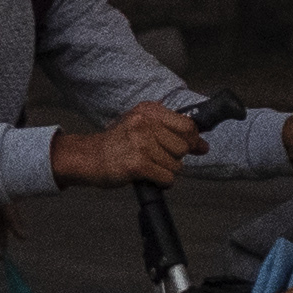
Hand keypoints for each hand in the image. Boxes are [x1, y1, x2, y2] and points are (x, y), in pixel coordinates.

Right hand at [49, 104, 202, 190]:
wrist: (89, 157)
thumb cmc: (119, 144)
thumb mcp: (142, 126)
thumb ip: (172, 132)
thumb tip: (203, 145)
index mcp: (149, 111)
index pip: (187, 125)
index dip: (194, 140)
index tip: (197, 147)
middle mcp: (145, 124)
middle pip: (184, 146)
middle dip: (176, 157)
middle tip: (159, 158)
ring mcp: (141, 143)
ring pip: (176, 165)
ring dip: (167, 171)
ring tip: (150, 166)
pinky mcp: (137, 164)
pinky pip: (167, 177)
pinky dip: (162, 182)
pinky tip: (149, 177)